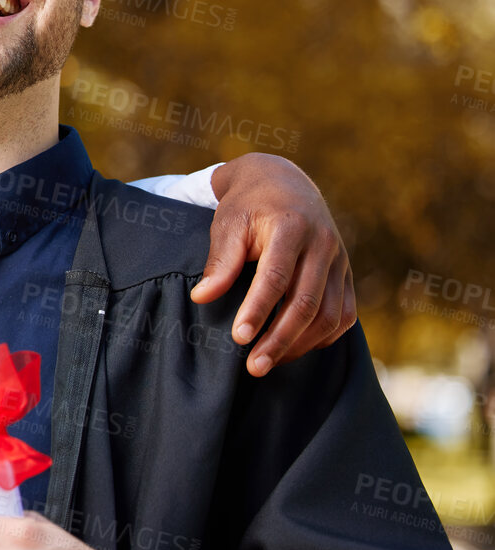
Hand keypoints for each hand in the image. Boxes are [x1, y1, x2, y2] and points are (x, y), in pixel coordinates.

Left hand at [190, 153, 354, 376]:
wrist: (283, 182)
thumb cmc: (248, 205)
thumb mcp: (228, 223)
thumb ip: (220, 261)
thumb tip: (202, 298)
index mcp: (292, 227)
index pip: (277, 277)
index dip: (258, 310)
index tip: (238, 337)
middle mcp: (323, 245)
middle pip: (307, 303)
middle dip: (280, 339)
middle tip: (253, 366)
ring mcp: (340, 261)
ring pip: (331, 314)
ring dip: (301, 344)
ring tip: (268, 362)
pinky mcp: (346, 274)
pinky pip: (345, 314)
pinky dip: (323, 337)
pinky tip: (295, 348)